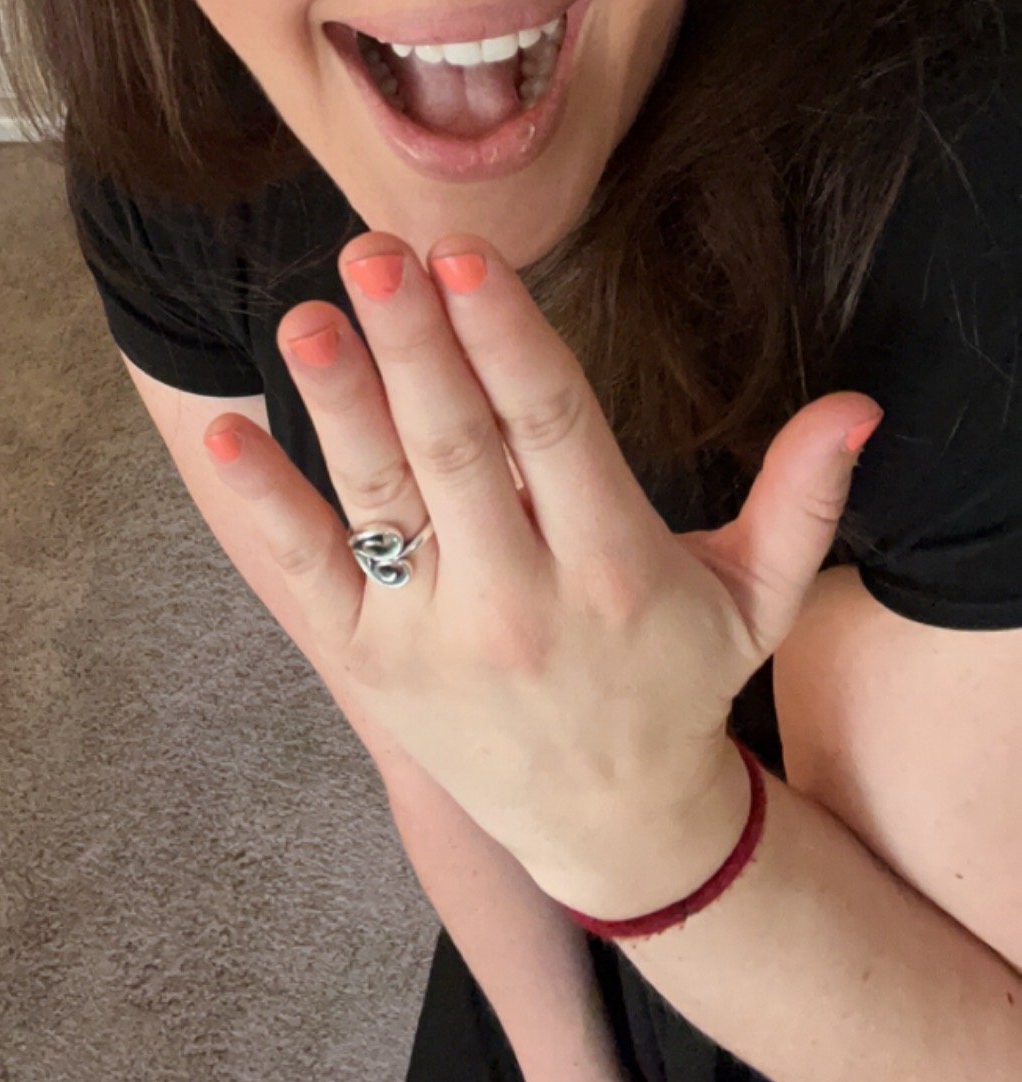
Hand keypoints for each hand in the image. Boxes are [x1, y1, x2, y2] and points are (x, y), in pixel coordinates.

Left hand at [202, 230, 882, 915]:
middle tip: (372, 251)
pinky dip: (268, 506)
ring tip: (306, 316)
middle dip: (414, 346)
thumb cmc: (679, 683)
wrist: (614, 830)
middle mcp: (521, 602)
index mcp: (616, 567)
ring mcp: (437, 636)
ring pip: (382, 502)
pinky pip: (311, 577)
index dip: (508, 340)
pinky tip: (224, 434)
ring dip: (339, 406)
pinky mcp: (371, 666)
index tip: (465, 256)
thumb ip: (803, 500)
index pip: (553, 430)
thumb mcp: (757, 597)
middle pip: (457, 452)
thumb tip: (857, 406)